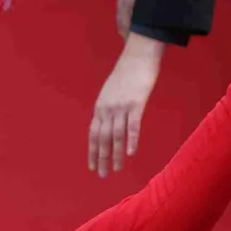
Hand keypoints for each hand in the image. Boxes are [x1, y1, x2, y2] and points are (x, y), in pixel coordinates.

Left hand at [89, 33, 163, 177]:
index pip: (93, 134)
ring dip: (116, 154)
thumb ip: (109, 108)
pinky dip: (131, 140)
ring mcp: (121, 107)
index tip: (92, 166)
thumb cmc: (127, 74)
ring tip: (116, 170)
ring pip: (116, 136)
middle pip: (102, 138)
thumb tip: (108, 123)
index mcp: (100, 107)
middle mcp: (107, 109)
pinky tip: (131, 153)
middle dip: (102, 158)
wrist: (138, 55)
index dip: (92, 151)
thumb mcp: (111, 92)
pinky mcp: (136, 103)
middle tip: (102, 175)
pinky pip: (132, 126)